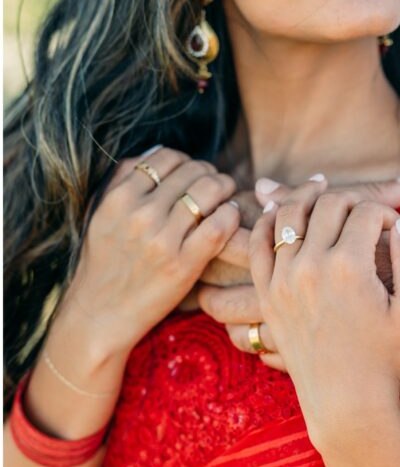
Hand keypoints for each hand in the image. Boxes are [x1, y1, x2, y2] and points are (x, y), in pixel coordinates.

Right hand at [61, 146, 239, 356]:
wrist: (100, 314)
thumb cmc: (106, 262)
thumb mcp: (102, 215)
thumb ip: (124, 180)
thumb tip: (157, 152)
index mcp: (119, 198)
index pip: (167, 158)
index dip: (187, 161)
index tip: (193, 173)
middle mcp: (141, 214)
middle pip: (193, 171)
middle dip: (210, 173)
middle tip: (216, 184)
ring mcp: (163, 239)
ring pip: (211, 191)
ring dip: (225, 188)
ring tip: (226, 196)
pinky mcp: (184, 264)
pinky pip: (221, 224)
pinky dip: (231, 214)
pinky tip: (229, 217)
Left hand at [249, 181, 399, 449]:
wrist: (348, 402)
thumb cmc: (387, 357)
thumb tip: (396, 227)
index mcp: (350, 267)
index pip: (367, 211)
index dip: (386, 211)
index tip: (393, 227)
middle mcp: (311, 267)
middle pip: (327, 204)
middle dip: (350, 198)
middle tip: (361, 207)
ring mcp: (284, 280)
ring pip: (286, 215)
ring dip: (305, 197)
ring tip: (319, 192)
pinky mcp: (269, 295)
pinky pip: (259, 244)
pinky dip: (268, 222)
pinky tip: (280, 214)